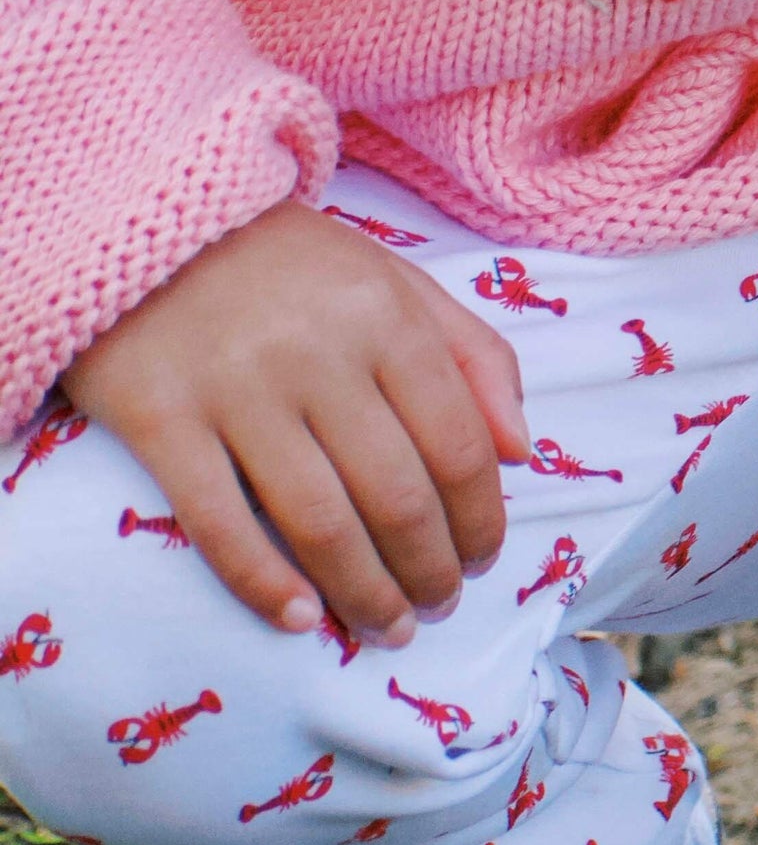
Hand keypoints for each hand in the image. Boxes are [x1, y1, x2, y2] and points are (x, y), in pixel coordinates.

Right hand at [61, 202, 529, 645]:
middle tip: (438, 609)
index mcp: (387, 318)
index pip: (457, 443)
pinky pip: (217, 520)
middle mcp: (318, 355)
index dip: (480, 518)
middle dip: (428, 568)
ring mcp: (235, 389)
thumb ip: (474, 357)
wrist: (149, 217)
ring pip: (316, 519)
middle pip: (394, 492)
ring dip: (362, 591)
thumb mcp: (399, 282)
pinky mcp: (157, 418)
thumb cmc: (291, 263)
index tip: (484, 561)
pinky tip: (301, 618)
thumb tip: (522, 452)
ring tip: (386, 627)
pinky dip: (262, 581)